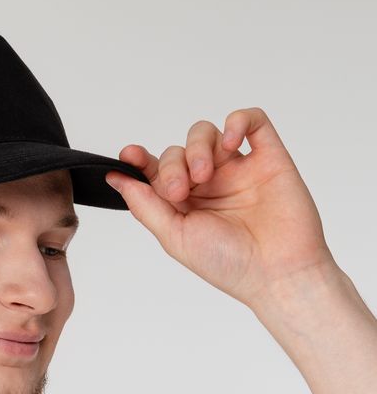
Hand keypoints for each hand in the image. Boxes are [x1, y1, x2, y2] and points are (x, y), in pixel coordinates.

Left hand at [104, 107, 337, 307]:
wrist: (278, 273)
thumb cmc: (228, 264)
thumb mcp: (174, 237)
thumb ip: (145, 205)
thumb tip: (116, 178)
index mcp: (184, 204)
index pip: (156, 171)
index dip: (140, 160)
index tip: (129, 156)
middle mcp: (210, 184)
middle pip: (178, 150)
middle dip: (172, 165)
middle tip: (180, 190)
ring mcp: (239, 169)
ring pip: (207, 133)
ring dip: (197, 146)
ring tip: (203, 173)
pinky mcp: (269, 158)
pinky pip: (253, 121)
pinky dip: (238, 121)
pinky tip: (230, 142)